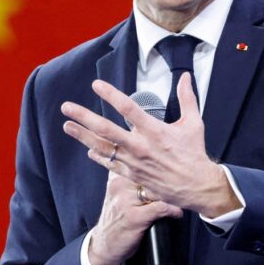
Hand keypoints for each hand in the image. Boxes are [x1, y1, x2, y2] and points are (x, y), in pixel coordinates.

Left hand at [62, 74, 238, 217]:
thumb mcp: (193, 124)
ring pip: (102, 147)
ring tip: (67, 126)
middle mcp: (140, 146)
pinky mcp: (133, 175)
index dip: (110, 95)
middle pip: (106, 129)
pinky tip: (88, 149)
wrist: (196, 187)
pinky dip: (98, 156)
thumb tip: (186, 77)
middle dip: (84, 117)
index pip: (128, 108)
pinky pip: (110, 164)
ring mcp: (134, 162)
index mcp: (155, 131)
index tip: (96, 85)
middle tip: (67, 107)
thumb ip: (187, 98)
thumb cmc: (194, 154)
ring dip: (83, 136)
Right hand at [87, 172, 181, 264]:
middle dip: (170, 178)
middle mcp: (119, 185)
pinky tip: (177, 213)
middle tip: (186, 182)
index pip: (143, 162)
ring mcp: (126, 201)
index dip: (161, 163)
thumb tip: (154, 165)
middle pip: (152, 174)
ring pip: (158, 189)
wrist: (104, 245)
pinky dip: (173, 210)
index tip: (177, 165)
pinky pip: (161, 207)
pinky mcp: (134, 217)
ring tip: (183, 197)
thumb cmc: (116, 219)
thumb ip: (129, 177)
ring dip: (174, 194)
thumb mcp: (118, 193)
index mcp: (116, 176)